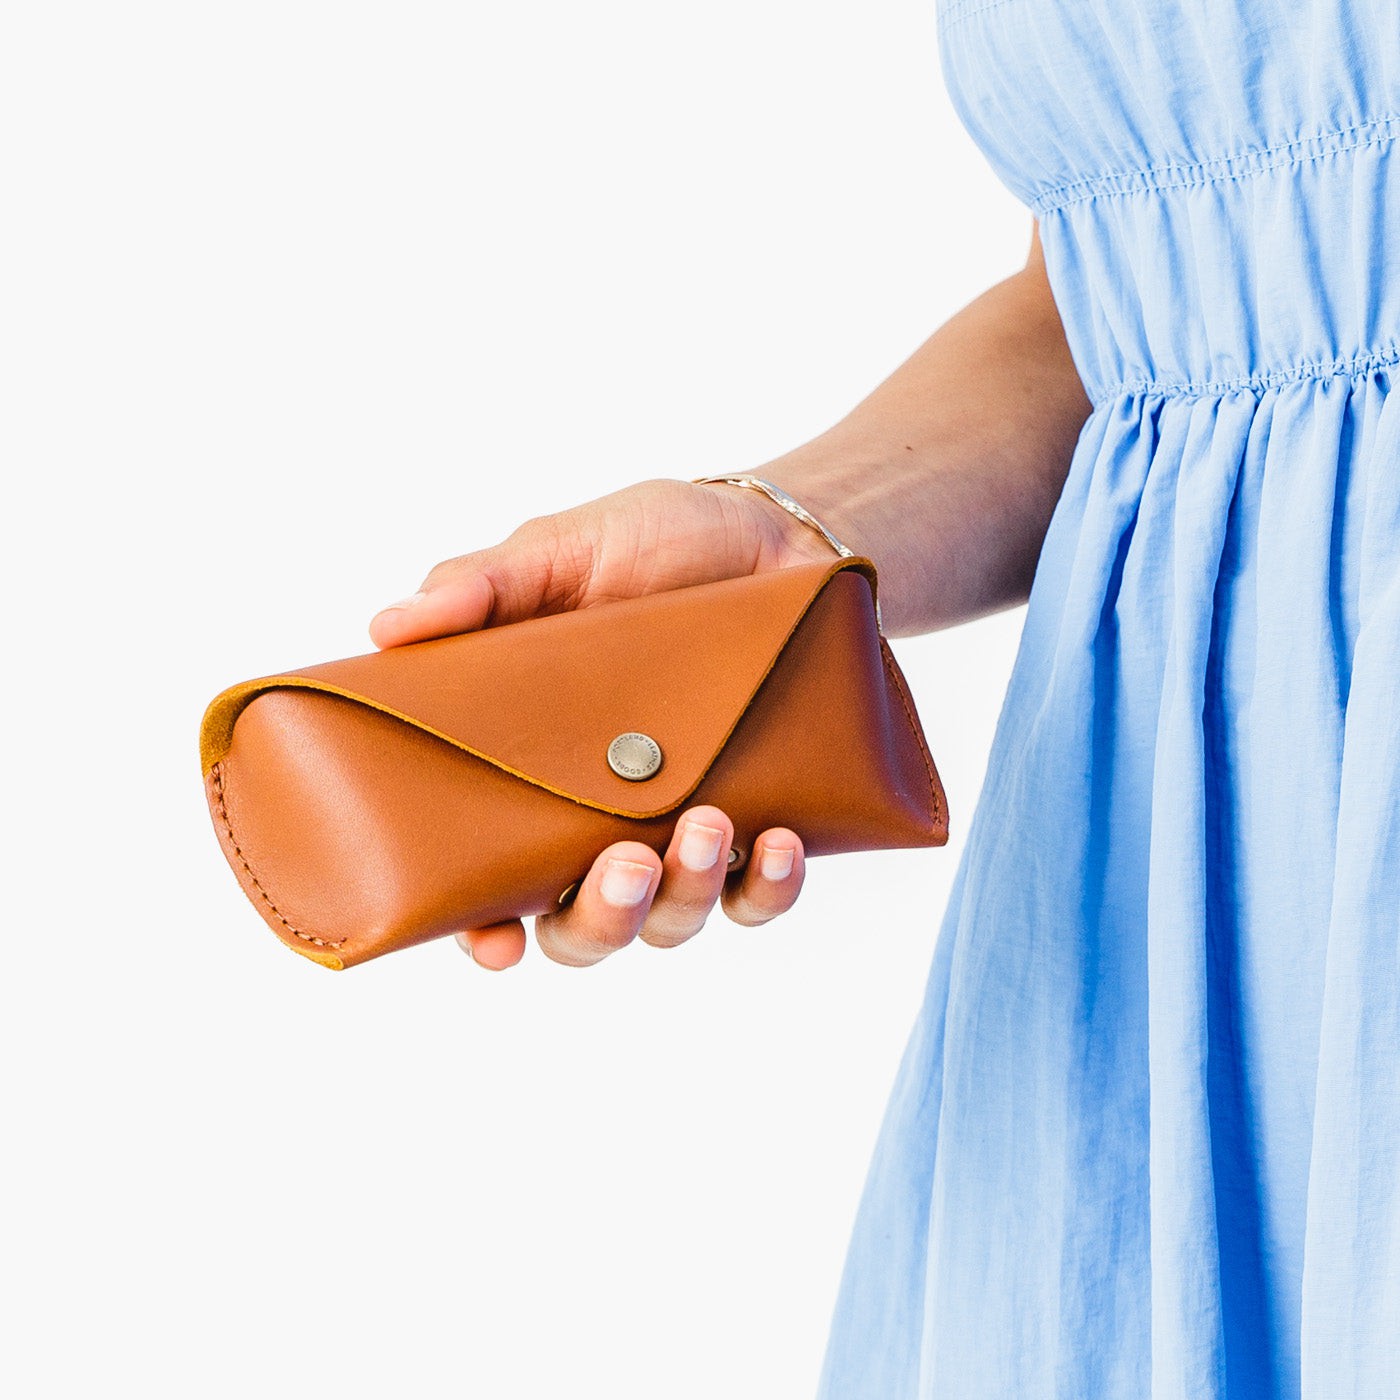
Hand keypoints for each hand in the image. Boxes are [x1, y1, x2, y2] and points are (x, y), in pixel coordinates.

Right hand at [369, 476, 835, 969]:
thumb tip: (389, 627)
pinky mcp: (765, 819)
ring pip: (673, 918)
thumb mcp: (562, 552)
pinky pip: (764, 891)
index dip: (485, 927)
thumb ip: (482, 587)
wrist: (773, 532)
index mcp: (535, 772)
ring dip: (686, 891)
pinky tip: (779, 840)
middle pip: (586, 927)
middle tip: (625, 866)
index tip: (496, 940)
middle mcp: (605, 817)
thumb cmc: (654, 545)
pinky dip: (771, 884)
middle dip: (602, 919)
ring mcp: (685, 825)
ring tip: (709, 823)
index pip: (494, 880)